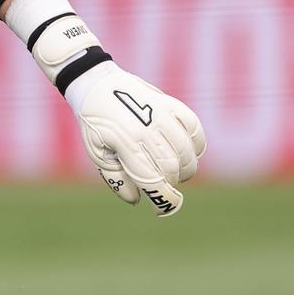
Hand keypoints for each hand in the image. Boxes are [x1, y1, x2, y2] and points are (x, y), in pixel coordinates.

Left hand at [68, 63, 205, 216]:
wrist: (96, 85)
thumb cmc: (96, 125)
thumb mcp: (97, 154)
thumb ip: (116, 179)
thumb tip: (137, 199)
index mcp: (126, 144)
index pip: (153, 179)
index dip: (163, 200)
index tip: (163, 209)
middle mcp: (147, 129)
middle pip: (173, 168)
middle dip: (172, 183)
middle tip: (163, 184)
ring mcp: (161, 115)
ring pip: (188, 152)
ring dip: (186, 168)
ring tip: (175, 171)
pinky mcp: (171, 104)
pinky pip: (195, 128)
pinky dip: (197, 145)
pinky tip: (188, 152)